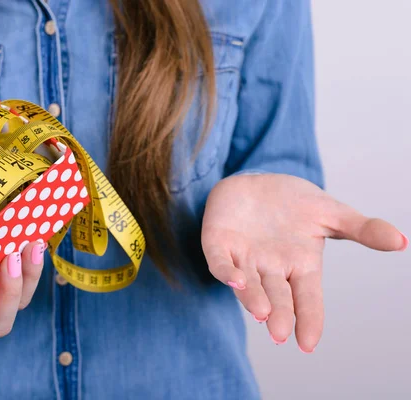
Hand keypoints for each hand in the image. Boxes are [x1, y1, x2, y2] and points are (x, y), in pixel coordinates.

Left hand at [201, 173, 406, 351]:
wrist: (258, 181)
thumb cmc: (294, 203)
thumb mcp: (331, 213)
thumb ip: (362, 229)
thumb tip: (401, 241)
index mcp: (300, 266)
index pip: (307, 299)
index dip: (309, 319)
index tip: (308, 343)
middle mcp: (271, 268)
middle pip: (276, 297)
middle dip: (279, 314)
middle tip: (279, 332)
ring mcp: (244, 257)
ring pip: (248, 284)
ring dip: (252, 298)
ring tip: (261, 313)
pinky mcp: (218, 243)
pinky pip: (219, 261)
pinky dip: (225, 271)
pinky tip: (233, 280)